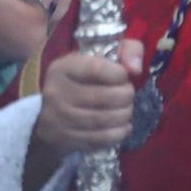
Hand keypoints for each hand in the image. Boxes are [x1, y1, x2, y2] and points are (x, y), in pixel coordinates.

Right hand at [34, 39, 145, 156]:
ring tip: (127, 110)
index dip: (119, 74)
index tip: (124, 76)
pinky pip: (97, 140)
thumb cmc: (87, 78)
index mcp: (63, 68)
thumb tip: (136, 69)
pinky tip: (123, 127)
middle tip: (128, 95)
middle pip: (102, 97)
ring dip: (124, 115)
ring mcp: (57, 118)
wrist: (55, 112)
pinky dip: (117, 134)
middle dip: (126, 96)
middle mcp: (55, 92)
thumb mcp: (105, 54)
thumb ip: (127, 50)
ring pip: (101, 120)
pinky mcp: (63, 139)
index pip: (96, 69)